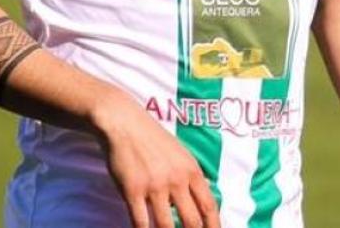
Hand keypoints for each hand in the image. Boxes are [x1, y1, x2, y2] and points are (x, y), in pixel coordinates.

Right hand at [92, 92, 220, 227]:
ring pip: (166, 226)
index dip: (214, 227)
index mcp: (192, 171)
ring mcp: (154, 186)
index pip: (209, 206)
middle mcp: (176, 180)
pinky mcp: (132, 190)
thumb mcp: (181, 154)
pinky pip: (140, 222)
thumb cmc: (154, 139)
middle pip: (192, 221)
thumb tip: (205, 196)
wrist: (125, 123)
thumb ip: (191, 177)